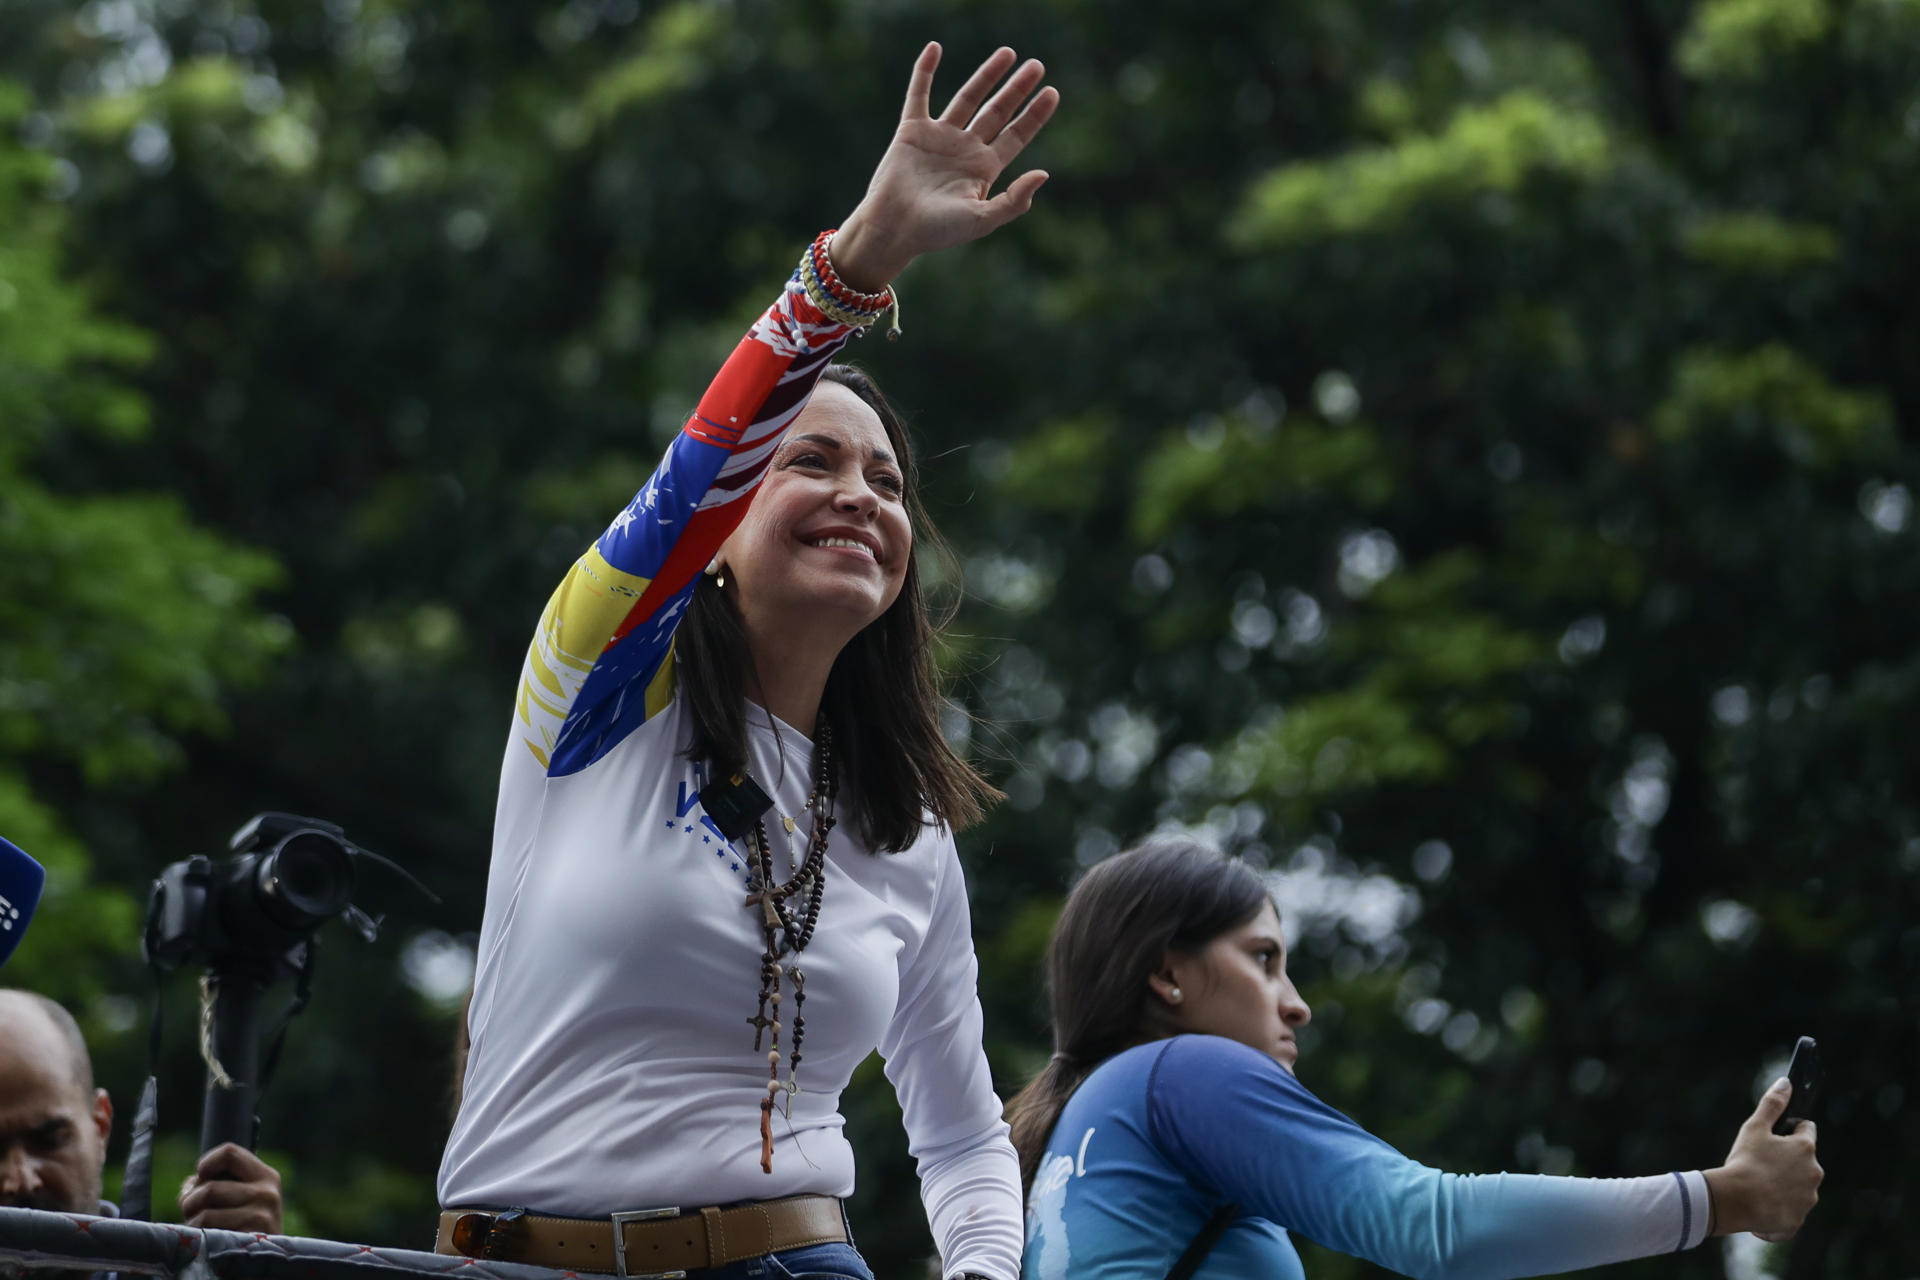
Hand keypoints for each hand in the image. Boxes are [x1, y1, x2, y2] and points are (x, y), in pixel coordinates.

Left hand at [179, 1142, 283, 1233]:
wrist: (267, 1263)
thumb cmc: (245, 1227)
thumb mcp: (240, 1198)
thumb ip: (216, 1184)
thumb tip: (190, 1187)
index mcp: (267, 1176)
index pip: (229, 1153)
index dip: (206, 1164)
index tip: (200, 1180)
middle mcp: (268, 1193)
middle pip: (209, 1188)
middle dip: (190, 1202)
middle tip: (192, 1213)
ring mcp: (262, 1216)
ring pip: (205, 1214)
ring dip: (192, 1225)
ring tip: (199, 1231)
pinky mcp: (250, 1239)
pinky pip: (209, 1234)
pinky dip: (200, 1239)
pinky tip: (209, 1242)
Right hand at [831, 43, 1059, 291]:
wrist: (894, 229)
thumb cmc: (937, 232)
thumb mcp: (982, 220)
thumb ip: (1014, 201)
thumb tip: (1044, 173)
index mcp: (984, 169)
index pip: (1016, 135)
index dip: (1035, 115)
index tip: (1053, 93)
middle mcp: (965, 149)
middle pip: (997, 112)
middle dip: (1017, 89)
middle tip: (1037, 66)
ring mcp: (939, 137)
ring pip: (967, 98)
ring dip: (987, 75)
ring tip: (1008, 53)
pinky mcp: (912, 131)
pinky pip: (918, 94)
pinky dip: (924, 71)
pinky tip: (934, 48)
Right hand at [1703, 1077, 1821, 1239]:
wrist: (1737, 1201)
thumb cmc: (1745, 1161)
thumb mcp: (1754, 1127)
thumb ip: (1772, 1104)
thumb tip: (1786, 1082)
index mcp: (1806, 1147)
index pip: (1806, 1129)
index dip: (1788, 1130)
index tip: (1771, 1138)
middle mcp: (1814, 1172)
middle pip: (1803, 1159)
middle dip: (1786, 1159)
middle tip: (1760, 1162)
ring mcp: (1808, 1197)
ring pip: (1798, 1185)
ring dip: (1784, 1183)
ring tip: (1758, 1184)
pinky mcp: (1799, 1218)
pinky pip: (1790, 1208)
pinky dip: (1779, 1206)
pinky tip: (1760, 1203)